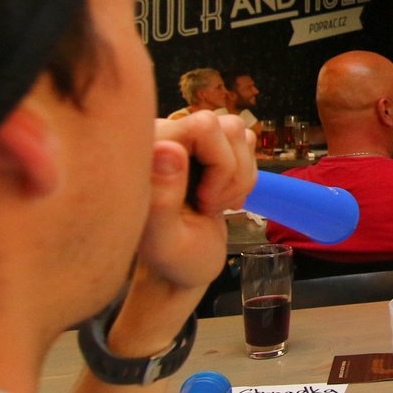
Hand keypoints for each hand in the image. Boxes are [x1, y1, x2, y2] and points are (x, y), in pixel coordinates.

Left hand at [137, 111, 256, 291]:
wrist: (183, 266)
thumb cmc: (172, 259)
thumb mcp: (165, 241)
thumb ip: (162, 198)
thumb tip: (168, 147)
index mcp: (147, 150)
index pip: (204, 126)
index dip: (219, 163)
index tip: (203, 200)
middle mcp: (167, 136)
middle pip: (227, 126)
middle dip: (231, 172)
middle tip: (210, 206)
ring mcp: (191, 141)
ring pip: (240, 132)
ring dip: (240, 175)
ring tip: (215, 204)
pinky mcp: (211, 149)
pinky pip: (246, 142)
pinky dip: (245, 175)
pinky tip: (224, 197)